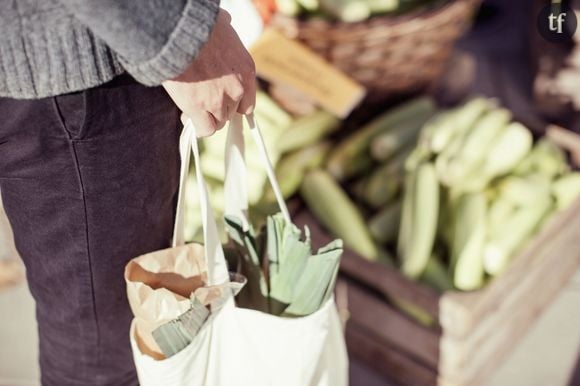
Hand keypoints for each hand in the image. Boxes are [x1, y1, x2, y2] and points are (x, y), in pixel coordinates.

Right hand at [162, 9, 255, 136]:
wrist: (178, 34)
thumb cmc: (198, 25)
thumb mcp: (223, 25)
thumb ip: (227, 35)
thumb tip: (225, 23)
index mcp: (246, 70)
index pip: (248, 102)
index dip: (234, 104)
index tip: (224, 101)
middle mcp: (236, 89)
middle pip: (231, 112)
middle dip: (217, 108)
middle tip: (202, 100)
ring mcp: (218, 101)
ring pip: (218, 122)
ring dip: (207, 117)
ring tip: (193, 108)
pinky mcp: (198, 108)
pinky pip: (205, 129)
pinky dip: (197, 126)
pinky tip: (189, 117)